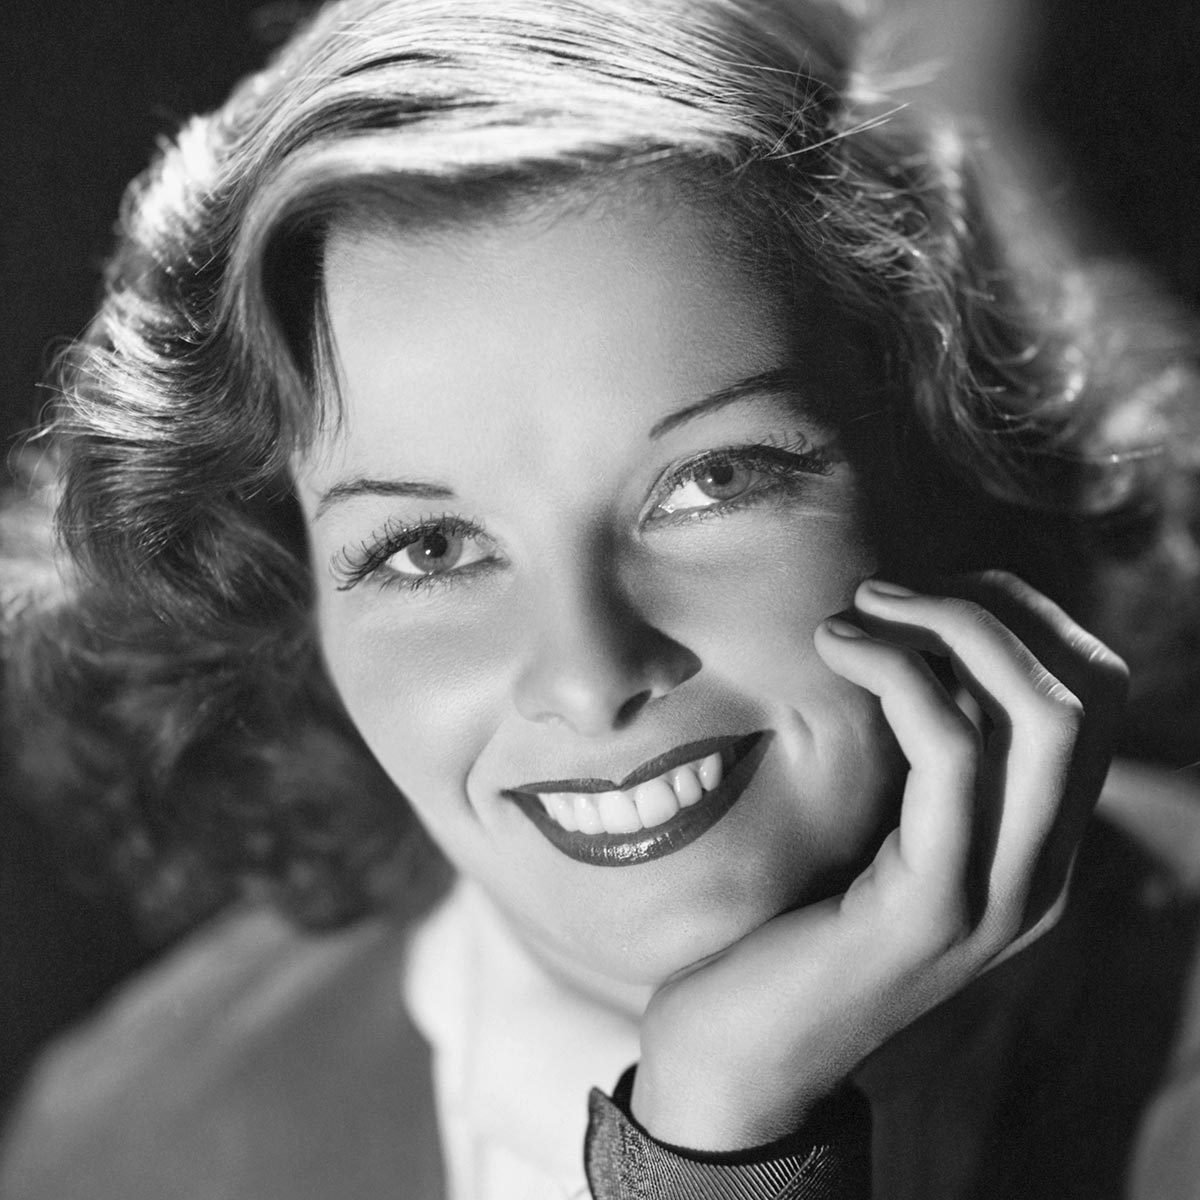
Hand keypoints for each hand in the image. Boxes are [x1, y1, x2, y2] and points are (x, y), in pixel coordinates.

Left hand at [630, 571, 1127, 1149]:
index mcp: (1037, 847)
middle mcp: (1043, 874)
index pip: (1096, 696)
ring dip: (947, 627)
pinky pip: (951, 753)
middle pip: (1088, 693)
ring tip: (853, 611)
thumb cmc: (793, 917)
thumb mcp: (880, 825)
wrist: (742, 1047)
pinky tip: (833, 649)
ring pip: (1043, 715)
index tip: (926, 592)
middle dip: (992, 609)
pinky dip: (898, 674)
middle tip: (885, 590)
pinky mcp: (932, 908)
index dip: (1025, 615)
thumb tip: (920, 634)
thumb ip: (923, 758)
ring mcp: (1000, 898)